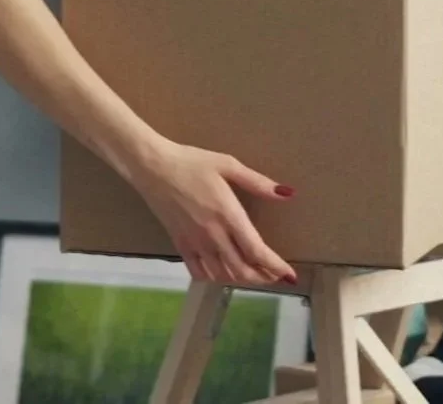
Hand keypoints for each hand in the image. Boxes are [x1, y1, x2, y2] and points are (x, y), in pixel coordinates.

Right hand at [130, 140, 297, 287]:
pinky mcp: (180, 244)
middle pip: (242, 269)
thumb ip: (257, 182)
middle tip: (274, 275)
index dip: (275, 267)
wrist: (153, 166)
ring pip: (222, 275)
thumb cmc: (191, 162)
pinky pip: (199, 272)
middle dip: (263, 277)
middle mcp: (213, 235)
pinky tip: (221, 272)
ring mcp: (195, 242)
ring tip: (253, 274)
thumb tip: (287, 193)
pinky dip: (214, 278)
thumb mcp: (227, 164)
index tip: (289, 275)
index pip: (256, 251)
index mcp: (228, 215)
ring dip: (241, 279)